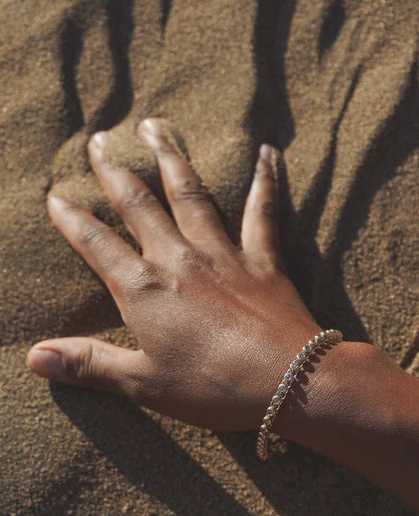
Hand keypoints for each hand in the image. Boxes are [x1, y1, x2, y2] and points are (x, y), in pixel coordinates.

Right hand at [27, 120, 320, 430]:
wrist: (289, 381)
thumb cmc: (213, 388)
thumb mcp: (143, 384)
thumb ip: (89, 364)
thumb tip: (33, 357)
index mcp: (145, 290)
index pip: (97, 245)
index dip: (73, 221)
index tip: (55, 196)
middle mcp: (179, 260)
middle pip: (139, 205)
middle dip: (115, 171)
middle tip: (101, 139)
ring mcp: (223, 254)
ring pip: (191, 194)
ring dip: (170, 158)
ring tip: (155, 127)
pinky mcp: (262, 259)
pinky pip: (262, 211)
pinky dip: (263, 181)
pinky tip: (265, 154)